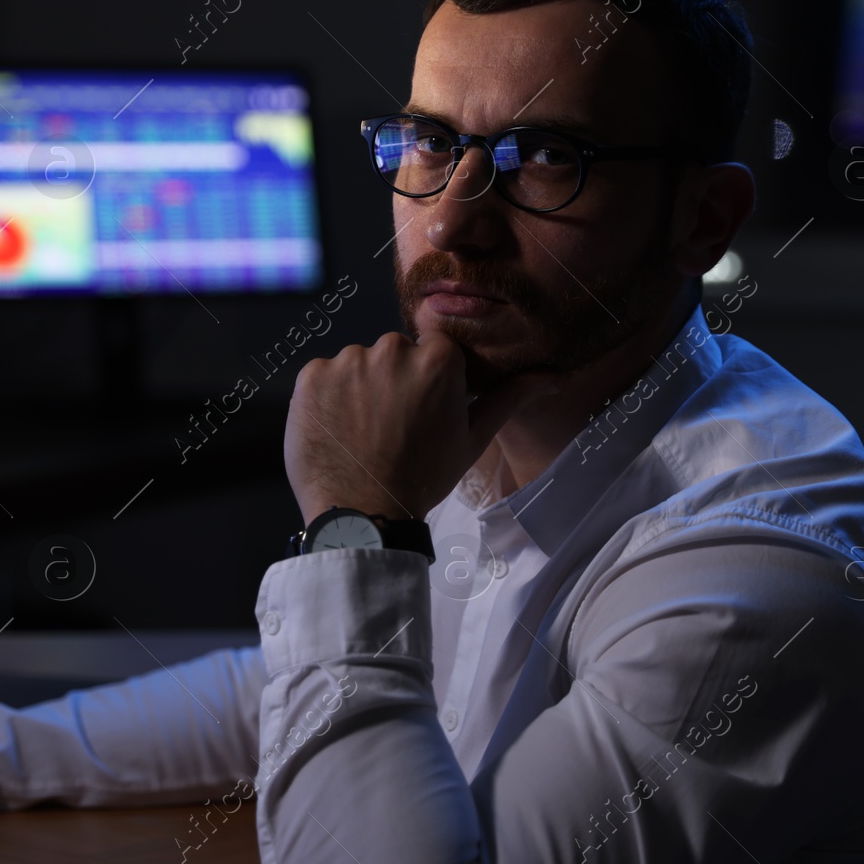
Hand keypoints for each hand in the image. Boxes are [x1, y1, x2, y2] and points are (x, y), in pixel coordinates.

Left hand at [284, 330, 558, 524]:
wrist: (361, 515)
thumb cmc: (422, 478)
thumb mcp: (471, 439)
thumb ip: (509, 398)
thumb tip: (552, 374)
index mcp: (438, 358)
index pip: (433, 350)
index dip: (428, 381)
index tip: (422, 412)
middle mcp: (392, 348)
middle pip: (394, 352)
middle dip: (394, 380)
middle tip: (392, 427)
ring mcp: (347, 360)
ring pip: (358, 363)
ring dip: (359, 387)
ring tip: (363, 431)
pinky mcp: (311, 375)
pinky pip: (323, 374)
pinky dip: (327, 397)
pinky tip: (337, 429)